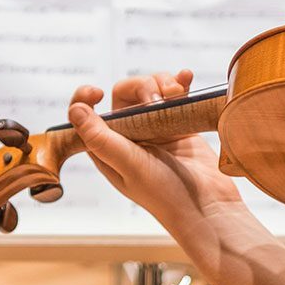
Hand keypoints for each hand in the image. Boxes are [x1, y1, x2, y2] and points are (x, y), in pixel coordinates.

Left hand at [67, 70, 240, 226]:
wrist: (208, 207)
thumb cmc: (166, 195)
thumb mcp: (130, 166)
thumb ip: (102, 138)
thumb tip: (75, 110)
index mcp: (107, 147)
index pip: (85, 113)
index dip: (85, 97)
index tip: (98, 92)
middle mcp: (128, 136)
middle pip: (124, 92)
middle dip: (142, 86)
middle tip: (159, 101)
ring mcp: (154, 128)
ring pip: (151, 89)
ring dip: (163, 83)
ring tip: (178, 94)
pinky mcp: (178, 124)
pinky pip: (175, 95)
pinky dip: (180, 83)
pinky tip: (187, 77)